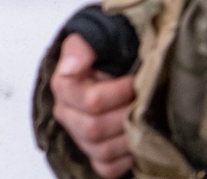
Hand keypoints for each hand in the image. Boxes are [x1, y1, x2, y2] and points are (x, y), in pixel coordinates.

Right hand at [50, 34, 135, 178]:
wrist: (110, 69)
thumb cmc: (104, 56)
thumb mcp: (92, 40)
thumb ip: (80, 47)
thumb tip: (72, 65)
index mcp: (63, 86)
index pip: (91, 101)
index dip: (119, 93)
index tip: (135, 81)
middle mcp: (66, 115)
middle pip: (95, 128)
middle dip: (125, 115)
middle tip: (143, 101)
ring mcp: (79, 138)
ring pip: (103, 150)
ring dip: (129, 136)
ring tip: (143, 118)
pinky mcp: (94, 157)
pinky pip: (108, 168)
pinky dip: (125, 158)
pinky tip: (135, 139)